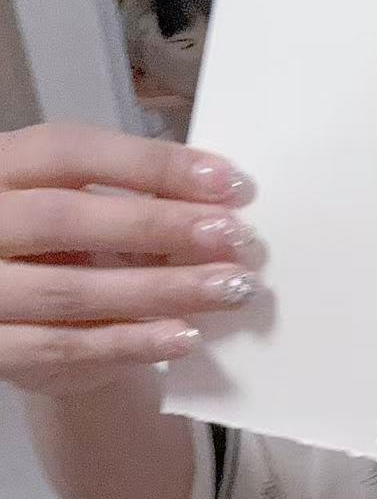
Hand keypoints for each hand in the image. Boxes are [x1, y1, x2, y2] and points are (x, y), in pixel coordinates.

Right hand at [0, 123, 261, 396]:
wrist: (25, 333)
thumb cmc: (65, 255)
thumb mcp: (88, 215)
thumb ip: (137, 202)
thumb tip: (222, 202)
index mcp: (1, 169)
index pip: (68, 151)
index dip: (150, 163)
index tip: (227, 181)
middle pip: (64, 217)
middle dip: (157, 226)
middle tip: (232, 236)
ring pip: (71, 290)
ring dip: (161, 289)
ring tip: (229, 287)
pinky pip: (68, 348)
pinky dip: (133, 342)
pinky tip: (186, 336)